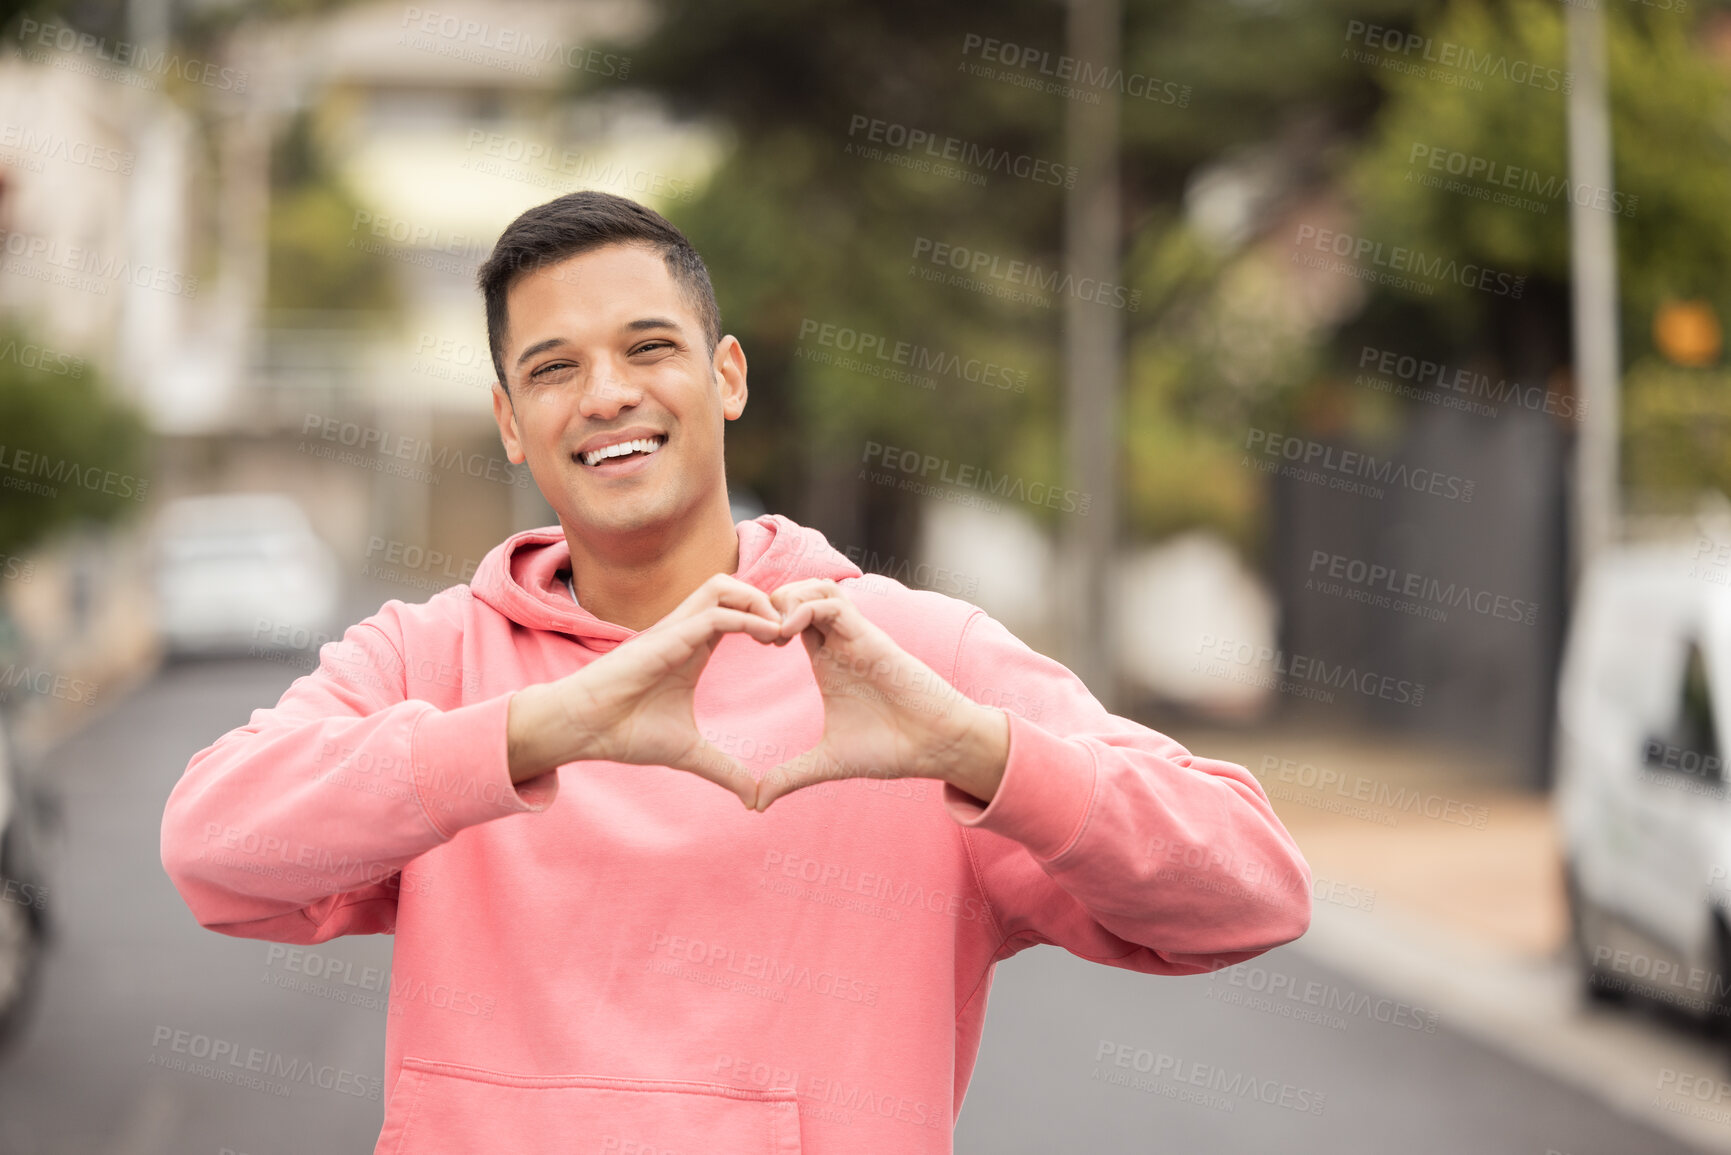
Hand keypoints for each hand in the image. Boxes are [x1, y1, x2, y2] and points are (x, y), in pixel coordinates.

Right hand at [507, 573, 786, 806]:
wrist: (581, 730)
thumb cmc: (624, 733)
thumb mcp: (688, 754)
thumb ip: (724, 770)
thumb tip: (754, 798)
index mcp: (693, 647)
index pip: (737, 611)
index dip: (767, 619)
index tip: (789, 645)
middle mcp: (686, 631)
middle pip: (734, 587)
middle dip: (768, 600)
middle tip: (792, 632)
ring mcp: (675, 629)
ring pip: (724, 586)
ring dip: (758, 601)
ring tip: (780, 631)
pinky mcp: (666, 637)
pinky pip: (714, 613)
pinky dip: (746, 618)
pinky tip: (767, 638)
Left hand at [752, 579, 1008, 811]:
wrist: (935, 746)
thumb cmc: (890, 748)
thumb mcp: (827, 763)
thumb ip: (790, 776)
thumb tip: (756, 803)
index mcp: (825, 660)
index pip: (785, 618)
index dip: (758, 624)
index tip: (743, 650)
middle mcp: (838, 641)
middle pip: (796, 592)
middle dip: (766, 603)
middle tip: (749, 635)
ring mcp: (854, 635)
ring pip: (815, 587)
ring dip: (785, 599)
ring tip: (769, 633)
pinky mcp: (869, 636)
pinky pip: (832, 603)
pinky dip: (803, 608)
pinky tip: (786, 635)